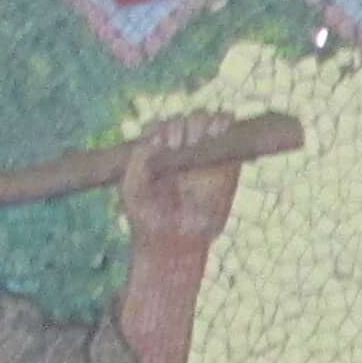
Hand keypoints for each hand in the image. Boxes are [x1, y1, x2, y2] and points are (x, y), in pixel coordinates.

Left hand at [116, 106, 245, 251]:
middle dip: (183, 125)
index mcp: (156, 152)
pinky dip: (227, 124)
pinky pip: (230, 135)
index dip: (162, 128)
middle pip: (184, 120)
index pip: (161, 125)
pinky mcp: (227, 164)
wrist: (175, 243)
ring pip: (206, 121)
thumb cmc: (148, 218)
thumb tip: (155, 137)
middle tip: (181, 144)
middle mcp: (180, 151)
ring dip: (203, 121)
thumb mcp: (132, 187)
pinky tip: (221, 129)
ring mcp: (204, 156)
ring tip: (200, 137)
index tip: (164, 144)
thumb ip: (138, 159)